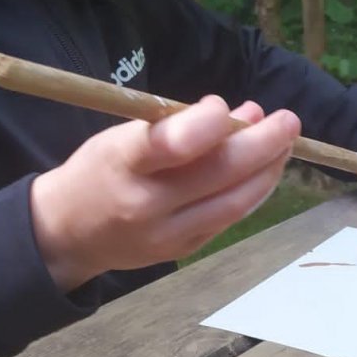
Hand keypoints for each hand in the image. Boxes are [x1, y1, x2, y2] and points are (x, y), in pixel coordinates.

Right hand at [29, 96, 298, 291]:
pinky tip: (264, 171)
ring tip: (284, 143)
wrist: (68, 233)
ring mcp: (166, 234)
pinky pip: (228, 218)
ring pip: (233, 202)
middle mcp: (145, 203)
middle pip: (217, 174)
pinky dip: (252, 192)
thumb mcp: (120, 136)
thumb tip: (243, 114)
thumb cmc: (100, 170)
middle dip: (262, 144)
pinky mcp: (182, 251)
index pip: (169, 144)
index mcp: (121, 162)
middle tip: (288, 120)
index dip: (207, 124)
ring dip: (267, 170)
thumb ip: (176, 126)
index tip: (223, 106)